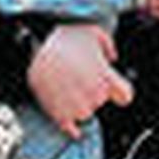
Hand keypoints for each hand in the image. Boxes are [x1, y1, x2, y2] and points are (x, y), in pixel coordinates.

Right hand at [26, 24, 133, 140]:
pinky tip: (69, 120)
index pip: (125, 96)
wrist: (33, 49)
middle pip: (100, 101)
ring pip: (86, 113)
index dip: (120, 93)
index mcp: (106, 77)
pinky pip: (71, 129)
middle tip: (77, 77)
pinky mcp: (61, 115)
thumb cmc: (63, 38)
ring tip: (66, 87)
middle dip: (92, 91)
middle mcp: (95, 95)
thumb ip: (108, 44)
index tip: (114, 90)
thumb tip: (112, 58)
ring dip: (79, 104)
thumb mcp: (92, 30)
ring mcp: (78, 107)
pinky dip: (71, 127)